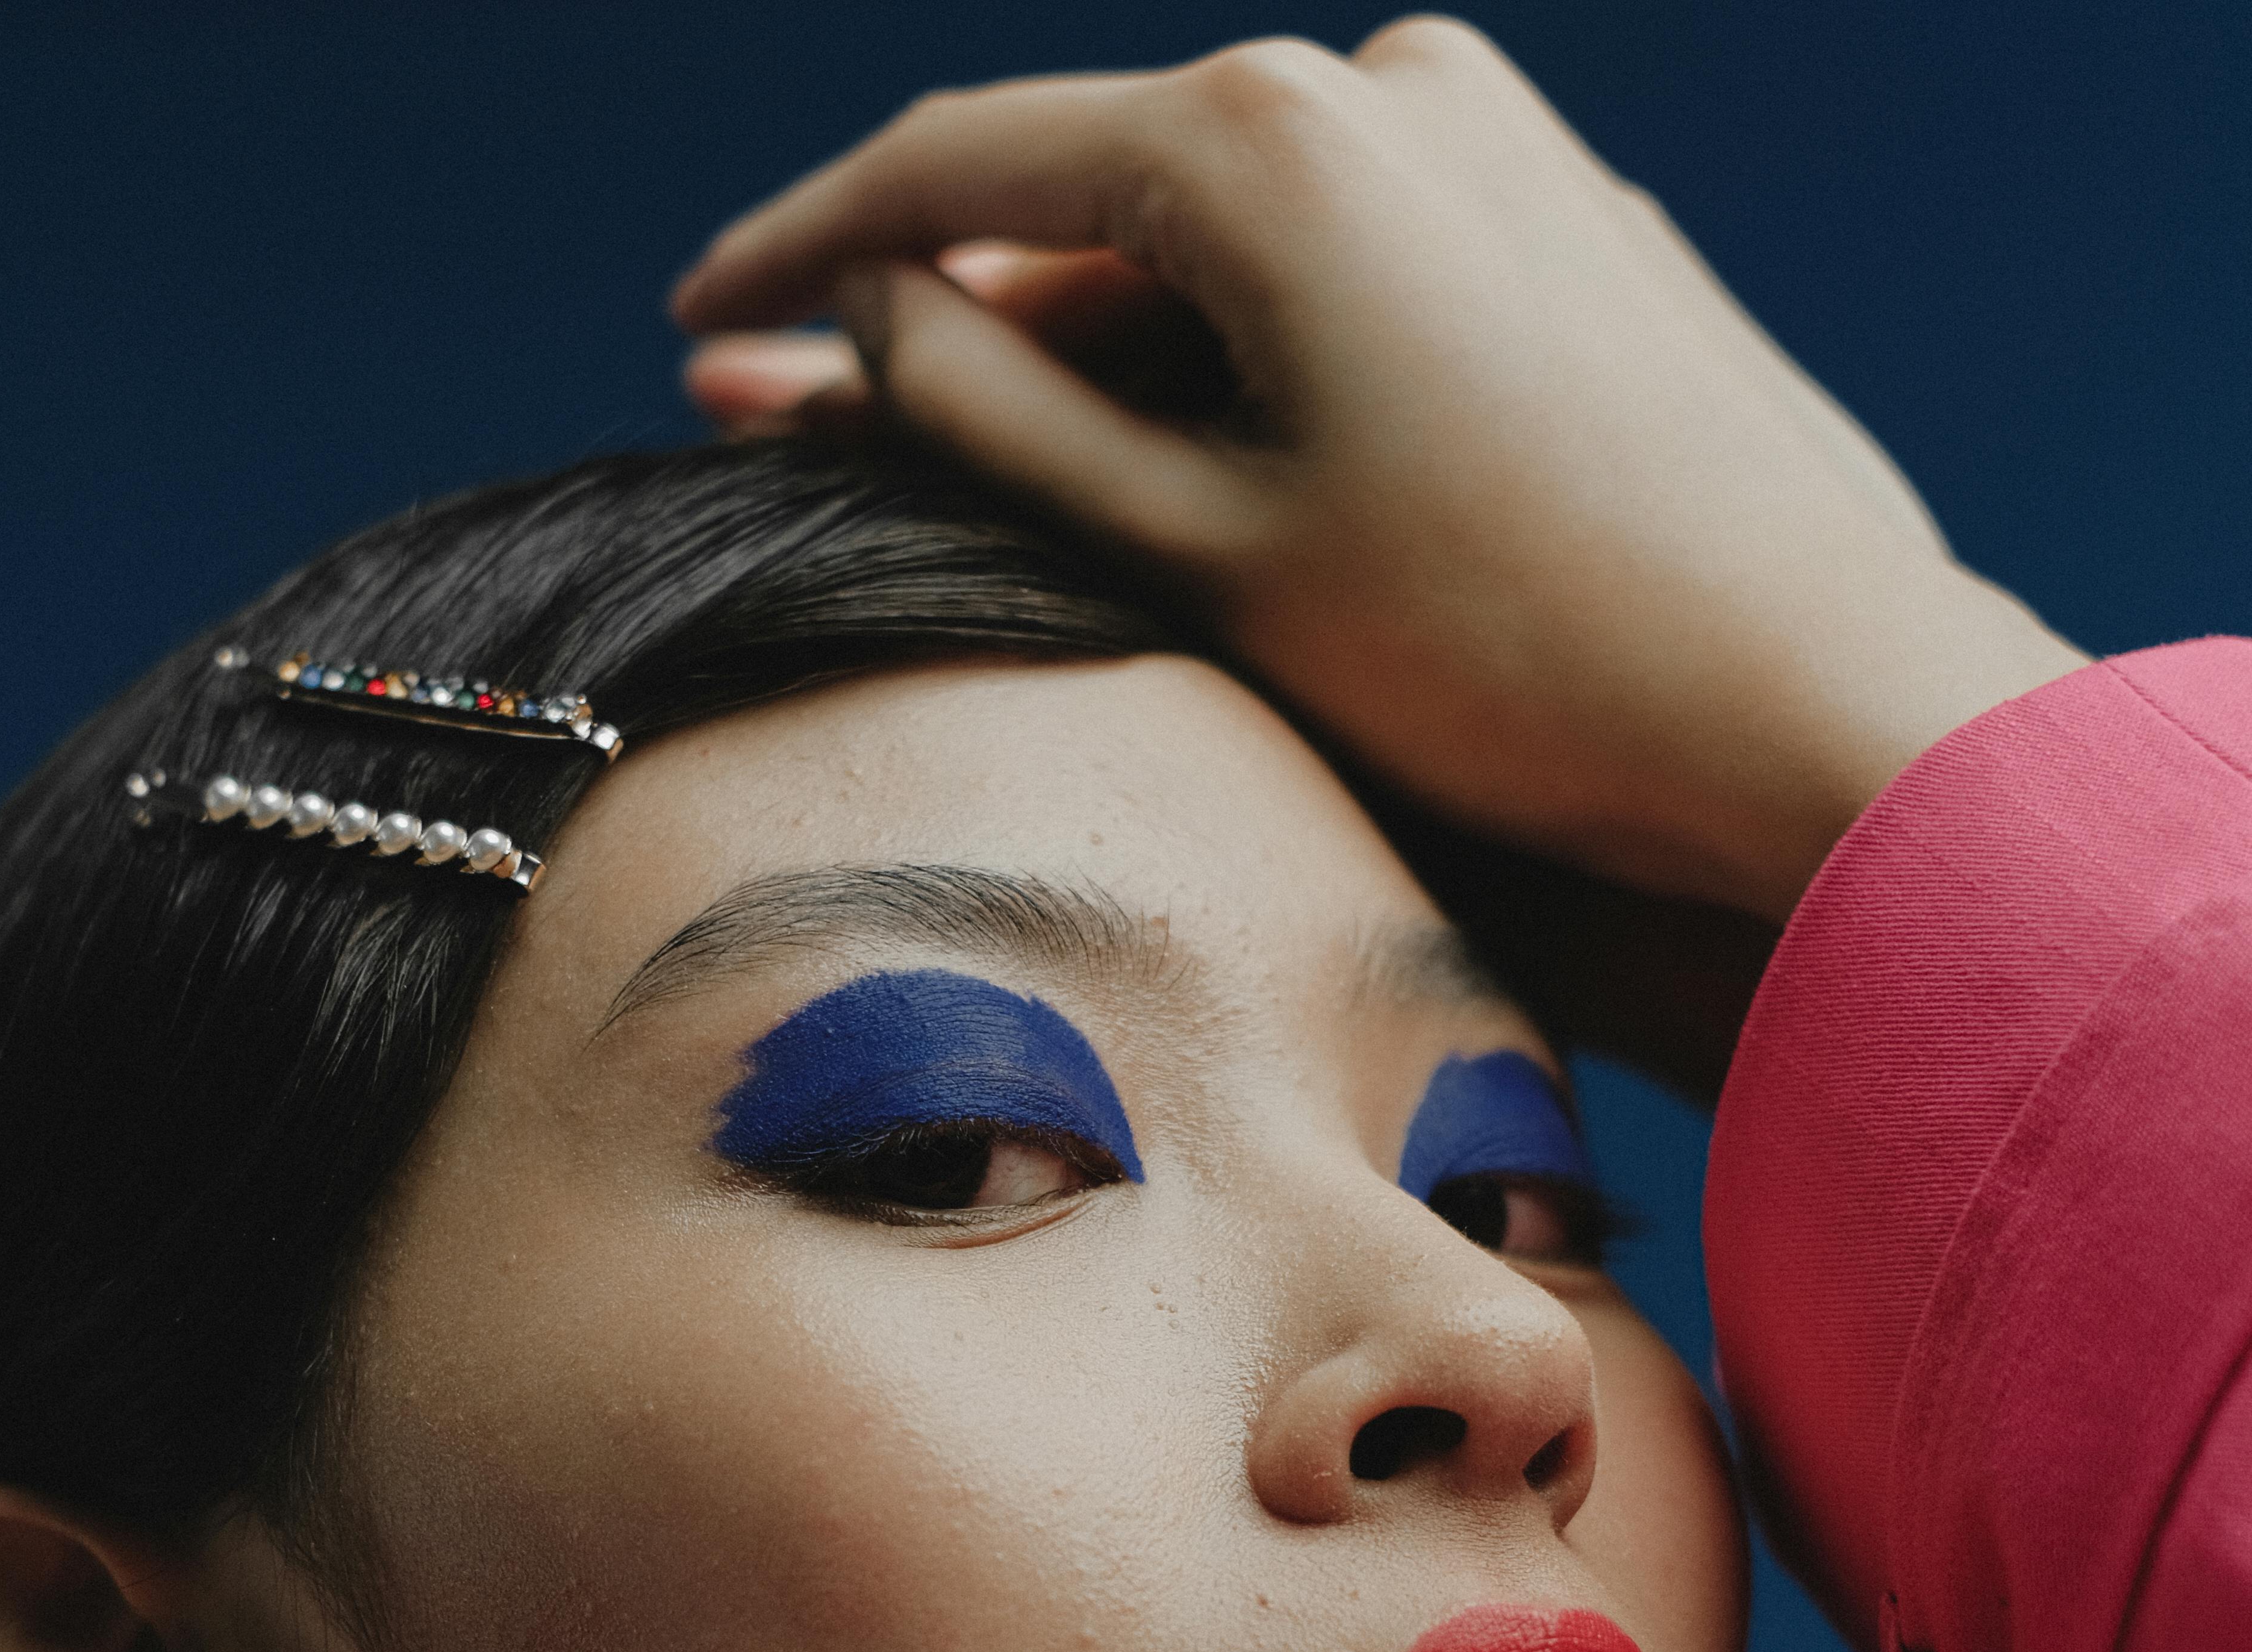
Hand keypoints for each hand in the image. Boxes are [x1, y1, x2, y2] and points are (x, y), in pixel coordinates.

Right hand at [676, 23, 2083, 920]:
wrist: (1814, 705)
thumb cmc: (1507, 655)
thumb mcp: (1199, 550)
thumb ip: (996, 417)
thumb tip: (866, 315)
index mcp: (1268, 136)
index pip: (959, 172)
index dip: (803, 255)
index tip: (695, 319)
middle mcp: (1388, 87)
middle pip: (1093, 212)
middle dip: (945, 322)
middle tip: (785, 414)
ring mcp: (1497, 145)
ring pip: (1219, 256)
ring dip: (1091, 359)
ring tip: (970, 469)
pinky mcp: (1566, 228)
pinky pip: (1341, 279)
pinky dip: (1235, 363)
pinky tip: (1173, 457)